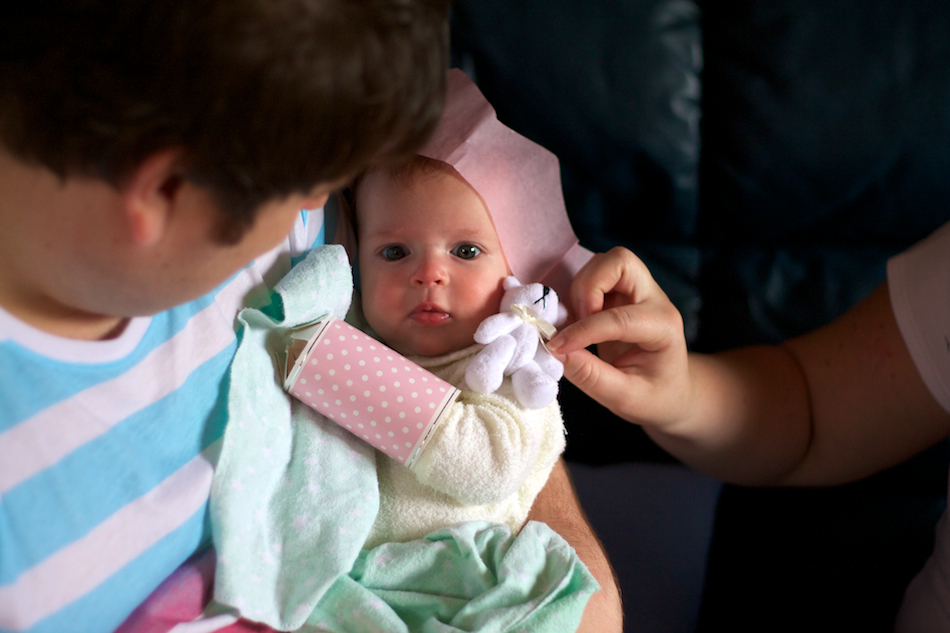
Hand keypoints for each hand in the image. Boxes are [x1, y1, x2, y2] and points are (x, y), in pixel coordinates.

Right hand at [548, 247, 691, 427]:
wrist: (671, 391)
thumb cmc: (654, 397)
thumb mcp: (625, 399)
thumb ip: (591, 377)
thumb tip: (555, 352)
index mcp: (664, 327)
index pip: (621, 317)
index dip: (584, 330)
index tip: (556, 347)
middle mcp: (653, 300)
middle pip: (620, 261)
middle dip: (589, 286)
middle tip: (577, 322)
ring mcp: (637, 291)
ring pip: (602, 264)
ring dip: (580, 291)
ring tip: (576, 326)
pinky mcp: (620, 292)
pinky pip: (593, 276)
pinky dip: (577, 294)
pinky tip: (576, 322)